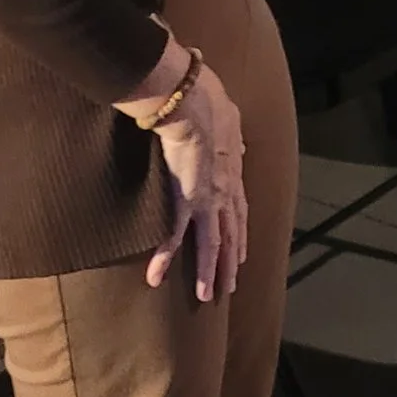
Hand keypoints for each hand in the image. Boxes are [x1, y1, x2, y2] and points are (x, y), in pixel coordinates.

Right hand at [144, 61, 246, 299]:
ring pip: (212, 245)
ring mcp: (207, 200)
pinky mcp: (185, 201)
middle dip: (231, 262)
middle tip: (230, 286)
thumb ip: (232, 132)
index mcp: (234, 172)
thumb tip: (236, 137)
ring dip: (209, 272)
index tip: (241, 252)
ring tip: (206, 295)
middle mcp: (226, 191)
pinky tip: (155, 278)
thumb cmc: (209, 101)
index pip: (240, 210)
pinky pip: (174, 237)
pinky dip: (165, 258)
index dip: (240, 233)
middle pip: (232, 235)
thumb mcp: (230, 117)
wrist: (193, 104)